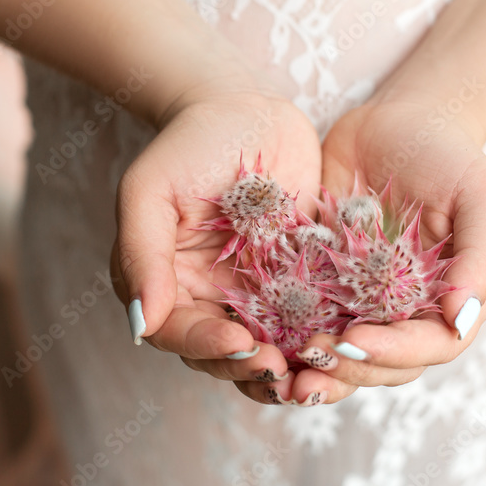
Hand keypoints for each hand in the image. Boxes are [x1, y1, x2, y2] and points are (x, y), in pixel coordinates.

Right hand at [111, 81, 321, 403]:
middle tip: (282, 371)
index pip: (180, 334)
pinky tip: (346, 344)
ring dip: (290, 369)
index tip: (238, 342)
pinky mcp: (301, 282)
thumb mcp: (151, 190)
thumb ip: (142, 254)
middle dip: (251, 370)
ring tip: (315, 375)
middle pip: (225, 356)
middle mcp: (211, 298)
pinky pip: (311, 322)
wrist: (247, 109)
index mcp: (168, 285)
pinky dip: (324, 340)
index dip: (207, 347)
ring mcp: (258, 293)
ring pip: (270, 350)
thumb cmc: (190, 143)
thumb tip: (139, 325)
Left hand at [288, 91, 485, 404]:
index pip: (431, 346)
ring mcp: (364, 303)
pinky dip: (286, 341)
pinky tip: (259, 343)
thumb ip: (482, 256)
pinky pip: (305, 323)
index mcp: (452, 301)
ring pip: (345, 357)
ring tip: (283, 376)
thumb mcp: (482, 196)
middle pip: (385, 364)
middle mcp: (409, 313)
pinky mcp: (323, 285)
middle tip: (310, 359)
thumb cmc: (449, 157)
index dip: (394, 352)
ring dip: (317, 372)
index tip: (355, 340)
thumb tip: (460, 320)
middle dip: (349, 369)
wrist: (397, 122)